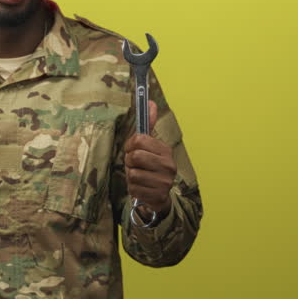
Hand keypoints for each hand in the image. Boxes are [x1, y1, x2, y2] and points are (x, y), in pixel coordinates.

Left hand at [124, 100, 176, 217]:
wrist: (158, 196)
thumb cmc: (149, 168)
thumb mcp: (149, 146)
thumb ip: (149, 125)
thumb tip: (151, 102)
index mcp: (165, 150)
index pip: (139, 139)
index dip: (130, 145)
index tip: (132, 149)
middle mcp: (169, 165)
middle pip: (134, 156)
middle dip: (129, 162)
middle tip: (135, 165)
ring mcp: (165, 181)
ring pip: (133, 173)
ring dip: (130, 176)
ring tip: (139, 177)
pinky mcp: (158, 196)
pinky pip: (134, 188)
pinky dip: (133, 188)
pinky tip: (141, 188)